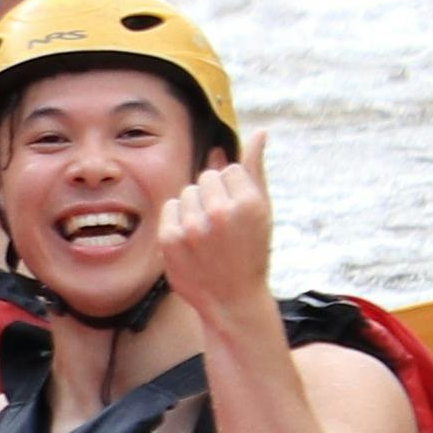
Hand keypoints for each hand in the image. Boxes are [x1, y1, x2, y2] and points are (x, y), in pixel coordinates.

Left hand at [156, 128, 276, 333]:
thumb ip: (256, 169)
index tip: (236, 212)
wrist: (233, 299)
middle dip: (212, 196)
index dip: (232, 189)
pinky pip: (169, 208)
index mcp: (249, 203)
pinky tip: (191, 240)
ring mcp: (193, 226)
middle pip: (205, 177)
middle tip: (222, 224)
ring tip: (207, 233)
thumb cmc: (251, 251)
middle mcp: (221, 212)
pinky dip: (177, 220)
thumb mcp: (263, 211)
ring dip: (194, 207)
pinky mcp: (170, 239)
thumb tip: (259, 133)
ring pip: (185, 192)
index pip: (228, 170)